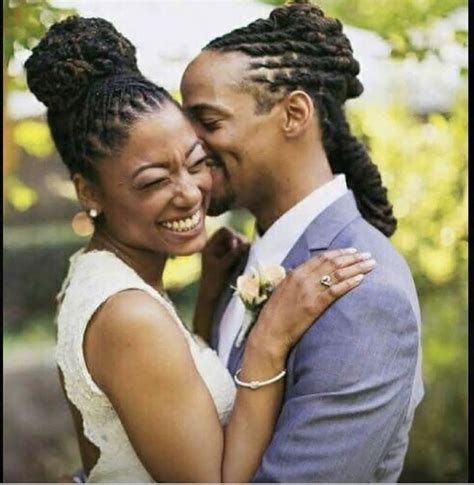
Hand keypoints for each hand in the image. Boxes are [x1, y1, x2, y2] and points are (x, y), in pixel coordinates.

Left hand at [200, 227, 249, 301]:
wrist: (212, 298)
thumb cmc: (213, 282)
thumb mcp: (223, 267)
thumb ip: (234, 254)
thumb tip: (248, 243)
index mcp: (210, 246)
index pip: (224, 230)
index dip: (232, 235)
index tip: (235, 247)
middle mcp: (217, 248)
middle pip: (232, 235)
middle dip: (239, 241)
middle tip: (243, 251)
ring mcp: (224, 254)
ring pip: (238, 244)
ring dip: (243, 248)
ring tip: (245, 256)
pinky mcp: (231, 262)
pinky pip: (240, 252)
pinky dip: (244, 254)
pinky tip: (245, 260)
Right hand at [250, 248, 375, 357]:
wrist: (269, 333)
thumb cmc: (275, 315)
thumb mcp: (282, 292)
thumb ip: (295, 281)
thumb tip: (304, 273)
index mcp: (294, 274)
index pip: (321, 258)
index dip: (339, 253)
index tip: (353, 251)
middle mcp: (302, 279)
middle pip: (332, 263)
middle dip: (353, 257)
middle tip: (368, 254)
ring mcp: (308, 292)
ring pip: (337, 274)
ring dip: (356, 267)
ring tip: (371, 264)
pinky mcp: (314, 305)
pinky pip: (335, 291)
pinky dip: (349, 283)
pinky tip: (361, 279)